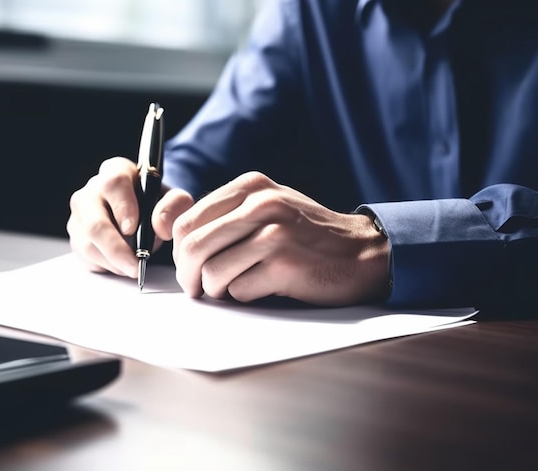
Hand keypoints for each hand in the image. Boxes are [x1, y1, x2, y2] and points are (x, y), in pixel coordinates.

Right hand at [67, 156, 192, 277]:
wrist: (145, 216)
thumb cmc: (155, 204)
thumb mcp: (174, 199)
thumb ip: (175, 205)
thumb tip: (160, 225)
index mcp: (115, 172)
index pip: (113, 183)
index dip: (123, 207)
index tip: (133, 228)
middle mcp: (91, 191)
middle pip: (94, 222)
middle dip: (116, 248)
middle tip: (136, 265)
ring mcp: (79, 216)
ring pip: (88, 245)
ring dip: (114, 262)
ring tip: (135, 266)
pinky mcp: (76, 237)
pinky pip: (87, 258)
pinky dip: (108, 266)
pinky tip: (123, 264)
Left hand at [168, 171, 389, 305]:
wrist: (362, 252)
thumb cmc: (307, 234)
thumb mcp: (269, 207)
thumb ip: (226, 216)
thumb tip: (176, 240)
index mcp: (250, 186)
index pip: (186, 220)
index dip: (179, 251)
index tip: (189, 266)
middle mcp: (261, 204)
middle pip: (192, 246)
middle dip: (188, 276)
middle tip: (197, 288)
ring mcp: (274, 234)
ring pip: (211, 272)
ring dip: (215, 290)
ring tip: (231, 289)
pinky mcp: (285, 265)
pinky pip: (238, 291)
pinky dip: (243, 296)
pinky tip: (262, 288)